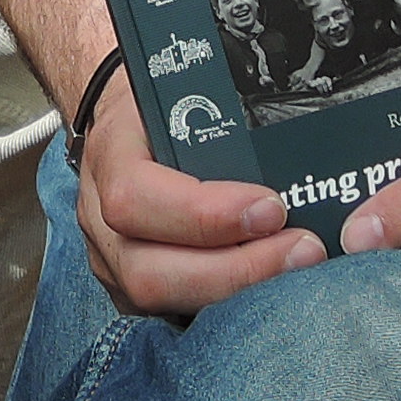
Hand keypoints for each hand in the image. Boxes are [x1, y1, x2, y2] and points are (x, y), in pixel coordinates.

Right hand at [72, 85, 322, 321]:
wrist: (129, 117)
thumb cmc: (165, 99)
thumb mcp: (188, 86)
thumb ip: (229, 113)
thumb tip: (299, 140)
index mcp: (110, 154)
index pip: (136, 198)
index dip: (203, 214)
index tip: (271, 208)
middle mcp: (98, 218)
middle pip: (147, 272)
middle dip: (235, 270)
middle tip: (302, 250)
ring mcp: (110, 263)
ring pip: (161, 304)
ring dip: (237, 294)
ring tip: (296, 271)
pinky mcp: (131, 292)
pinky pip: (174, 314)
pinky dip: (226, 308)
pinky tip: (271, 291)